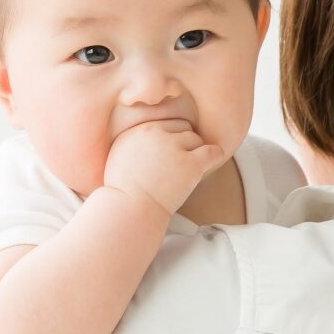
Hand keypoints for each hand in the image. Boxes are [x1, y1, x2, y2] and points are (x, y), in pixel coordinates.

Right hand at [103, 119, 225, 215]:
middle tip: (179, 162)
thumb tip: (150, 137)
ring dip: (195, 152)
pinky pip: (212, 151)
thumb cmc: (123, 191)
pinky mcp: (189, 164)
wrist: (129, 211)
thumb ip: (134, 141)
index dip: (170, 138)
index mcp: (139, 130)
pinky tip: (214, 159)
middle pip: (182, 127)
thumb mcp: (119, 156)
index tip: (169, 153)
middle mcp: (156, 133)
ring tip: (187, 169)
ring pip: (196, 139)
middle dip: (183, 143)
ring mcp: (173, 148)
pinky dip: (215, 155)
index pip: (166, 123)